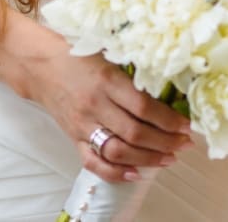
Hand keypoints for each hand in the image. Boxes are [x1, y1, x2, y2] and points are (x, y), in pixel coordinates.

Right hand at [23, 31, 193, 181]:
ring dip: (148, 158)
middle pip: (135, 132)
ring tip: (169, 158)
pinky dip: (116, 173)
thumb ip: (134, 70)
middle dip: (165, 141)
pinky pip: (94, 162)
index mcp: (107, 80)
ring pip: (118, 151)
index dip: (168, 119)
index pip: (143, 107)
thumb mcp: (110, 54)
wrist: (41, 66)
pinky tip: (136, 174)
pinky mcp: (74, 138)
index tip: (186, 124)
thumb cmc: (79, 55)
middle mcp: (95, 105)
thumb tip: (171, 83)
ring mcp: (83, 125)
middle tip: (185, 143)